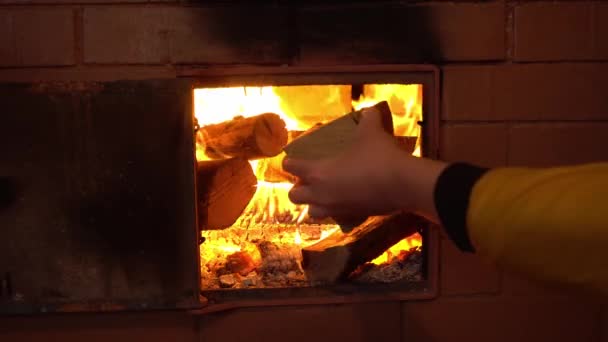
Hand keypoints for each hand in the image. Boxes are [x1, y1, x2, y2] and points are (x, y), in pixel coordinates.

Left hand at [283, 107, 418, 219]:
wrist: (403, 184)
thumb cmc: (379, 156)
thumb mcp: (371, 131)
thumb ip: (367, 118)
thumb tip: (369, 110)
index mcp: (318, 171)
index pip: (291, 167)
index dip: (289, 162)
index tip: (292, 159)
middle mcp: (321, 193)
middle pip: (294, 196)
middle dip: (298, 187)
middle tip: (309, 178)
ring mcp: (335, 208)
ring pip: (312, 212)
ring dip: (313, 203)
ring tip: (323, 193)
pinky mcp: (351, 217)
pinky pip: (335, 217)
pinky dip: (335, 210)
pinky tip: (345, 201)